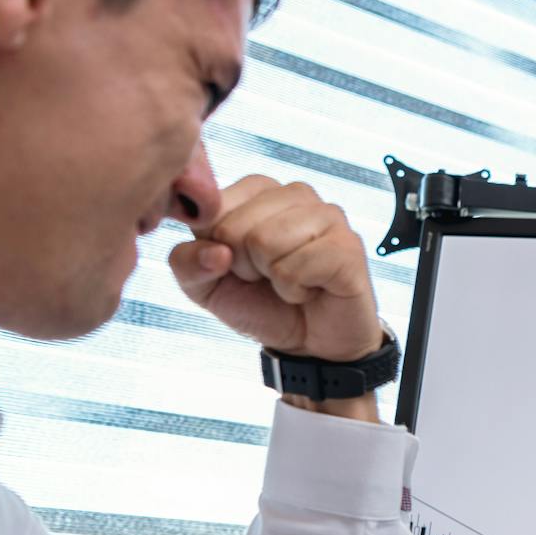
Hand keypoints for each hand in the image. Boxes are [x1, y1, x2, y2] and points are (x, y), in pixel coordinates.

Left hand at [169, 175, 381, 365]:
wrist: (311, 343)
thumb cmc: (262, 304)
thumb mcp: (205, 286)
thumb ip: (186, 262)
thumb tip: (215, 252)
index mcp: (258, 191)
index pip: (212, 208)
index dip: (217, 248)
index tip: (239, 264)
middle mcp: (295, 194)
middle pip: (236, 227)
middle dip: (244, 265)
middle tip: (268, 277)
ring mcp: (328, 216)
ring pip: (266, 242)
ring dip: (272, 277)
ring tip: (290, 282)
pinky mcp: (349, 246)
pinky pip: (297, 266)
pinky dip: (295, 290)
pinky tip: (309, 290)